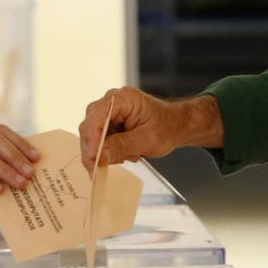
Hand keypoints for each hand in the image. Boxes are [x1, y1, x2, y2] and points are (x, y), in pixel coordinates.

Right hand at [77, 87, 222, 169]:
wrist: (177, 125)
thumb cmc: (167, 127)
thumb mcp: (147, 140)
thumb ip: (122, 147)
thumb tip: (99, 157)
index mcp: (123, 98)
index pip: (97, 115)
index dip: (92, 137)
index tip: (93, 158)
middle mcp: (112, 101)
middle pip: (90, 125)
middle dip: (94, 149)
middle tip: (98, 169)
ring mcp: (109, 111)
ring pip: (92, 134)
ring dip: (103, 151)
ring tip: (127, 157)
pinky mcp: (109, 122)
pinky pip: (99, 139)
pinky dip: (108, 150)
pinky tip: (125, 154)